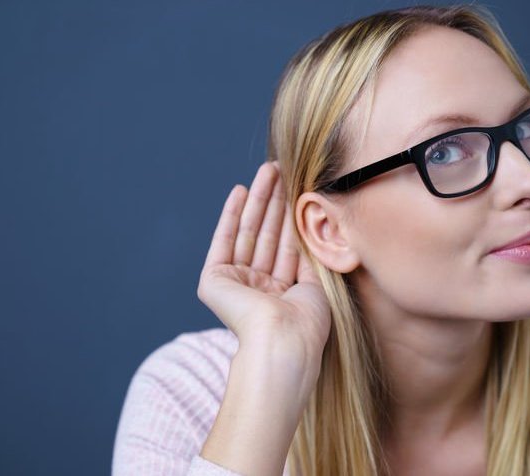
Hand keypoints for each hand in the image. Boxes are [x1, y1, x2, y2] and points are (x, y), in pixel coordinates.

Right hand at [197, 162, 330, 364]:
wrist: (284, 341)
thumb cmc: (307, 322)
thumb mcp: (315, 283)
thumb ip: (308, 255)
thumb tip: (311, 224)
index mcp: (280, 295)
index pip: (285, 247)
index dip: (290, 216)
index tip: (297, 187)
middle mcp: (255, 289)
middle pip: (266, 235)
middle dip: (273, 202)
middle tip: (280, 169)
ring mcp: (234, 285)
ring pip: (248, 233)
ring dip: (257, 200)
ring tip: (266, 171)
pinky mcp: (213, 282)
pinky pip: (224, 241)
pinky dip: (231, 216)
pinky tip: (241, 191)